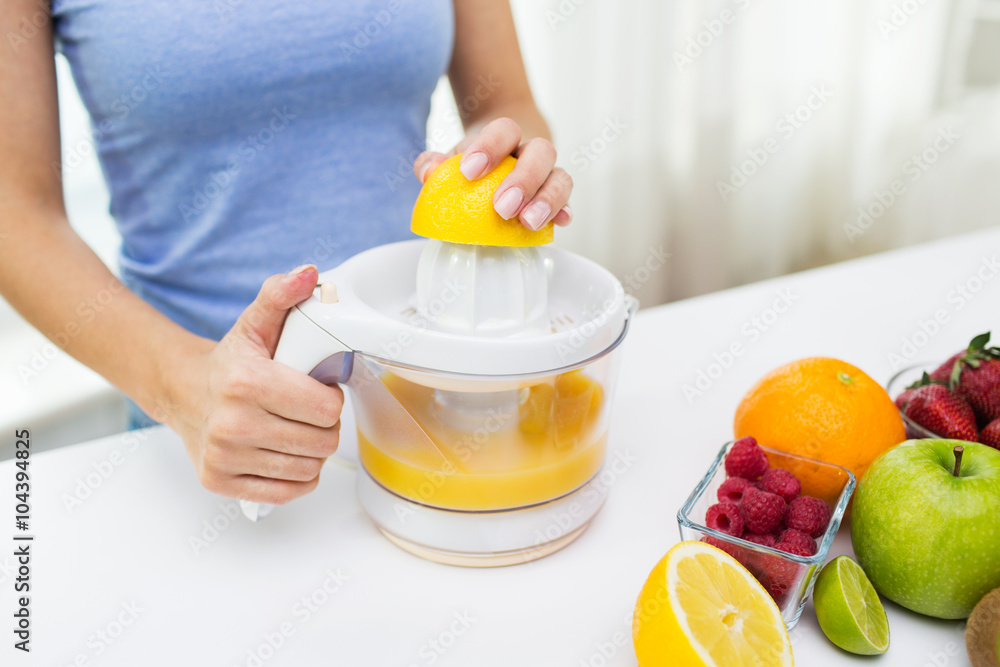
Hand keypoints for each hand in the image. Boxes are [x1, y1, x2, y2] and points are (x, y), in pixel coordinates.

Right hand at [163, 265, 343, 504]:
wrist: (183, 392)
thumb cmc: (230, 362)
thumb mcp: (256, 323)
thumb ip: (281, 295)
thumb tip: (309, 275)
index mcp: (247, 382)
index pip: (326, 408)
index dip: (330, 398)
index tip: (318, 389)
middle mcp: (232, 424)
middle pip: (322, 441)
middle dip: (325, 425)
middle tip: (309, 411)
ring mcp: (224, 457)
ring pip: (309, 468)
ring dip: (312, 451)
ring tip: (296, 430)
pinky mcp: (221, 482)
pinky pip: (288, 492)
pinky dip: (297, 477)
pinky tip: (287, 454)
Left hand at [413, 117, 572, 230]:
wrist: (505, 160)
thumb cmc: (476, 164)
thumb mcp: (454, 159)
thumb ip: (434, 163)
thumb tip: (427, 172)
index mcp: (506, 137)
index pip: (504, 129)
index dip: (489, 148)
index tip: (469, 171)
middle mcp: (532, 151)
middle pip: (541, 151)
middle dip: (523, 179)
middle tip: (502, 207)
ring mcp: (549, 174)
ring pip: (561, 177)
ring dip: (547, 199)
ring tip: (528, 222)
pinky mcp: (558, 198)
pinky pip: (568, 201)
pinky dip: (564, 210)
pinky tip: (560, 223)